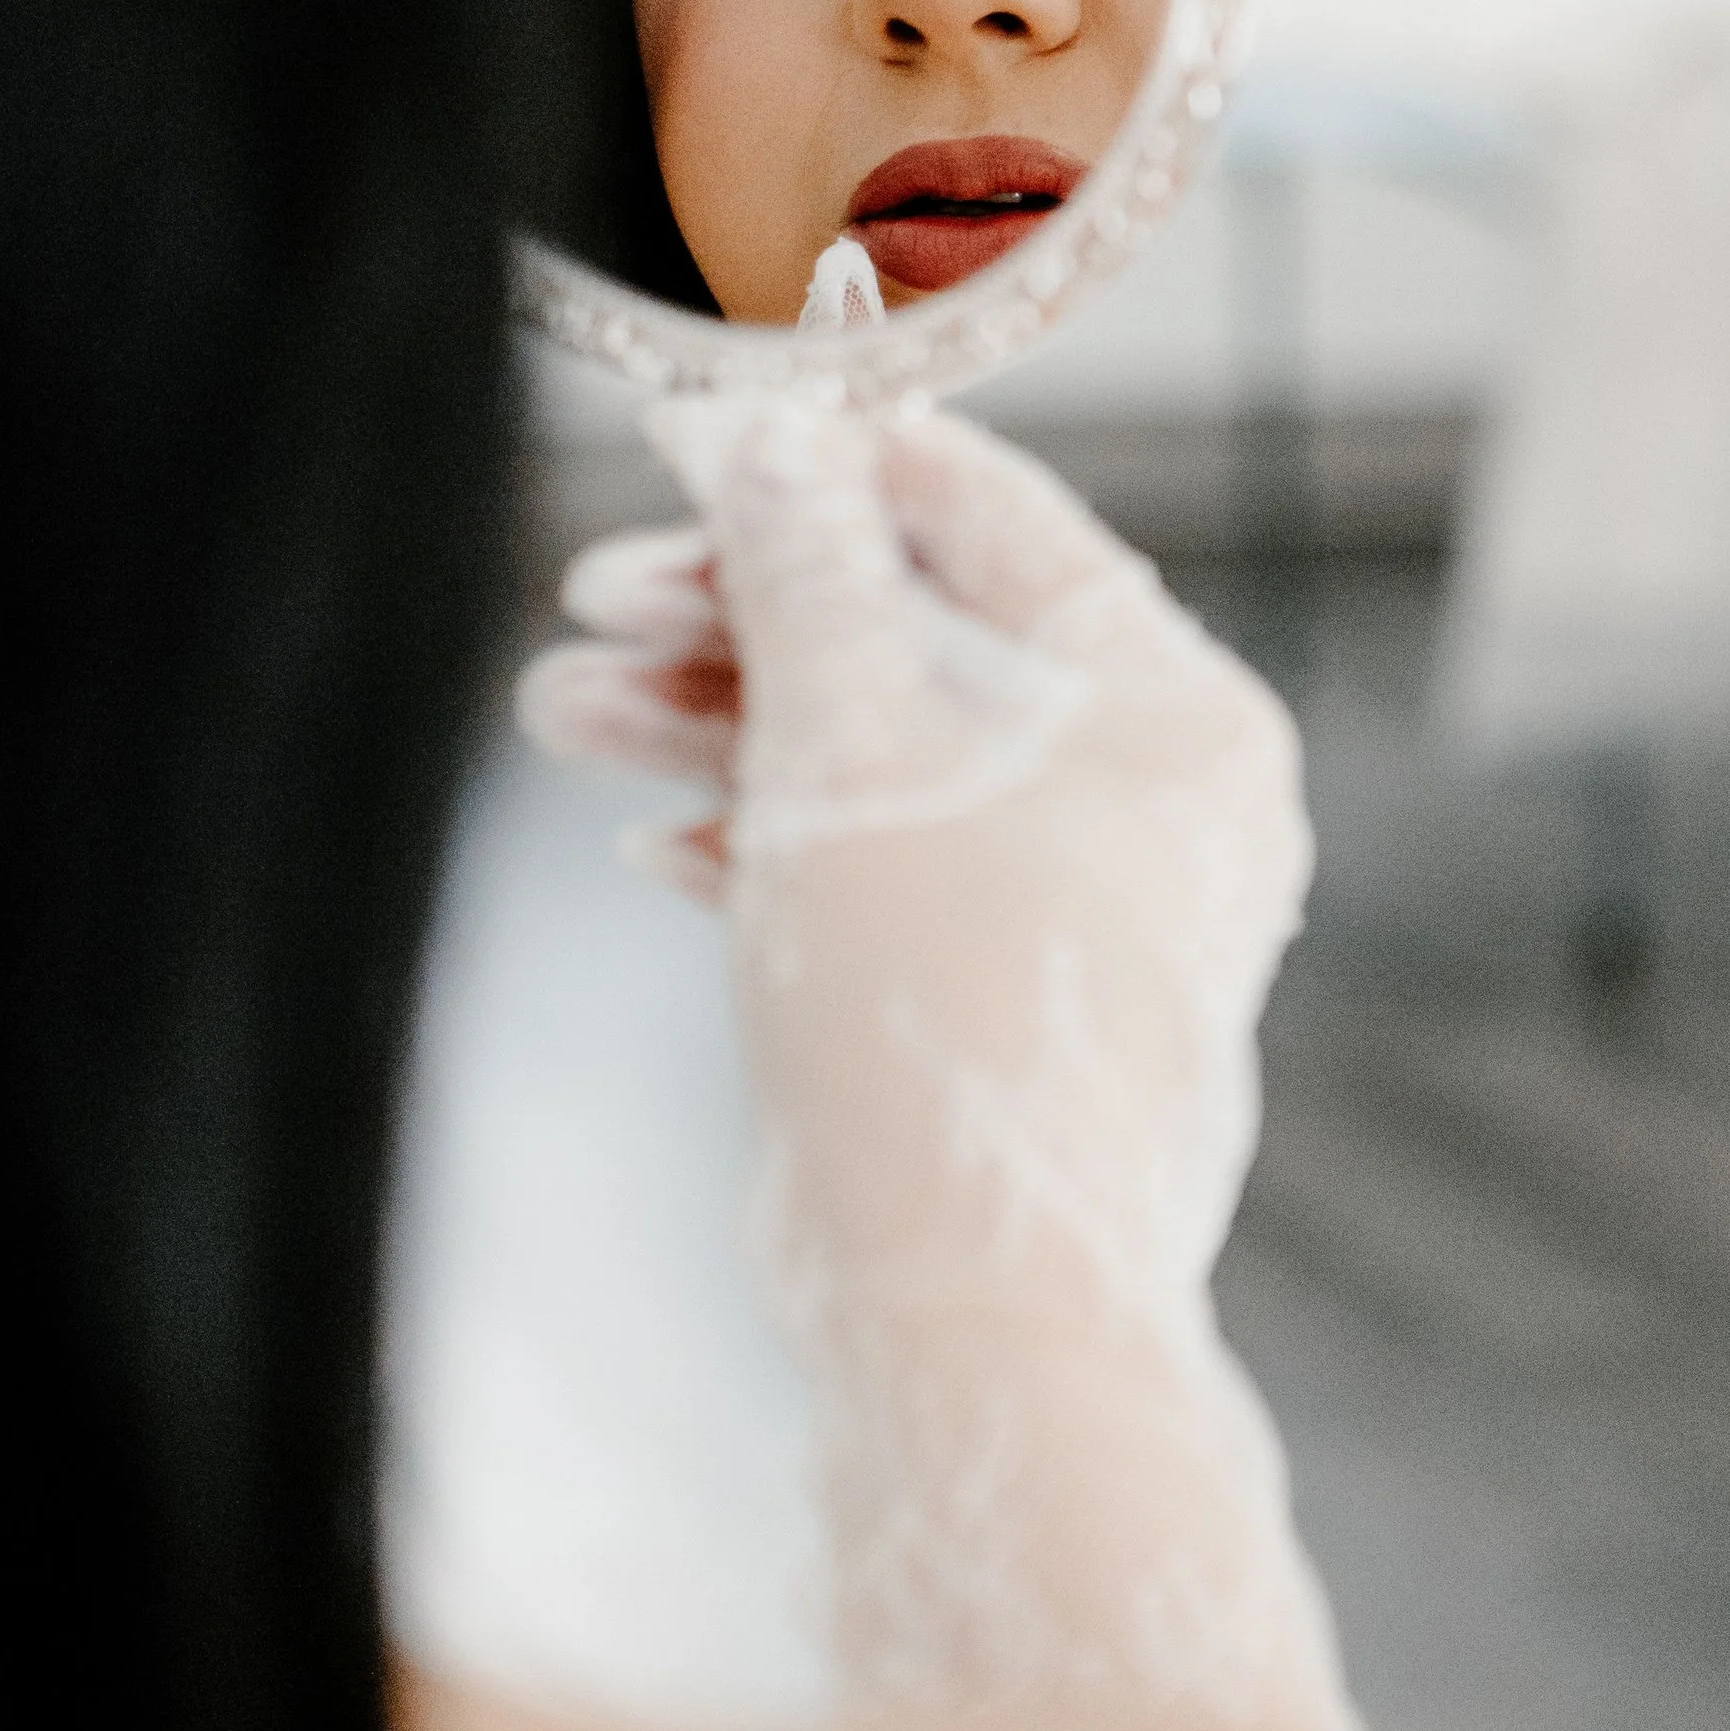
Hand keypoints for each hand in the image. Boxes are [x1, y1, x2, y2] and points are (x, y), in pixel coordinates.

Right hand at [520, 401, 1356, 1730]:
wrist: (969, 1303)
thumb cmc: (940, 1006)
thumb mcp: (848, 740)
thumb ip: (801, 567)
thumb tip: (759, 427)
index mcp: (1171, 708)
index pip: (992, 516)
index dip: (825, 460)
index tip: (685, 433)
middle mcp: (1145, 794)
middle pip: (915, 637)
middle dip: (737, 615)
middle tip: (589, 594)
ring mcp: (1074, 902)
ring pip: (874, 755)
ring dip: (716, 723)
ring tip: (558, 712)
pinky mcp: (993, 992)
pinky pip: (873, 869)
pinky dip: (761, 840)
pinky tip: (649, 842)